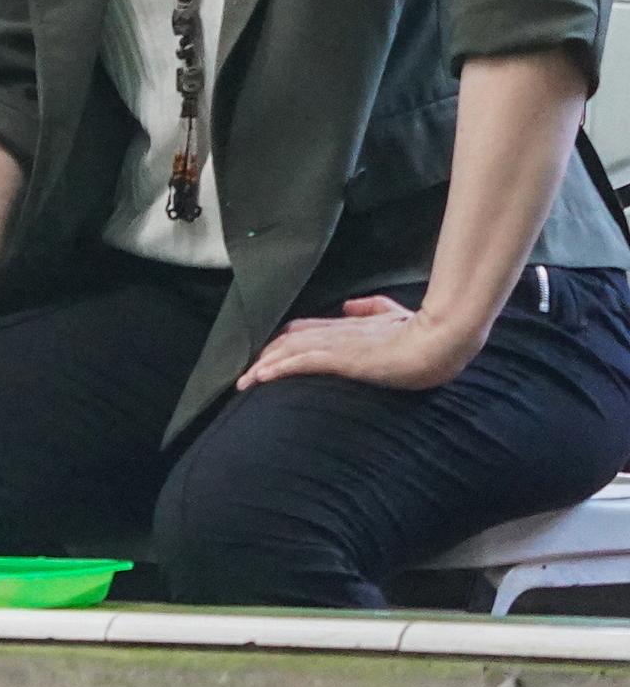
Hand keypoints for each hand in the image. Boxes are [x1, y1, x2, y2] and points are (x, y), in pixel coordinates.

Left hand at [238, 293, 481, 393]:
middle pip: (288, 340)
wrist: (442, 340)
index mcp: (349, 326)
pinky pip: (304, 361)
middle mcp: (338, 332)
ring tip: (244, 380)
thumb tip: (350, 305)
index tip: (264, 355)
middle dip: (264, 356)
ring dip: (264, 365)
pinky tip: (263, 377)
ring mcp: (340, 344)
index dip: (281, 342)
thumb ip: (372, 308)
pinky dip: (281, 368)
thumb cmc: (424, 331)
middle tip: (244, 373)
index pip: (304, 330)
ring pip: (290, 350)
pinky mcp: (345, 357)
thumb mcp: (395, 316)